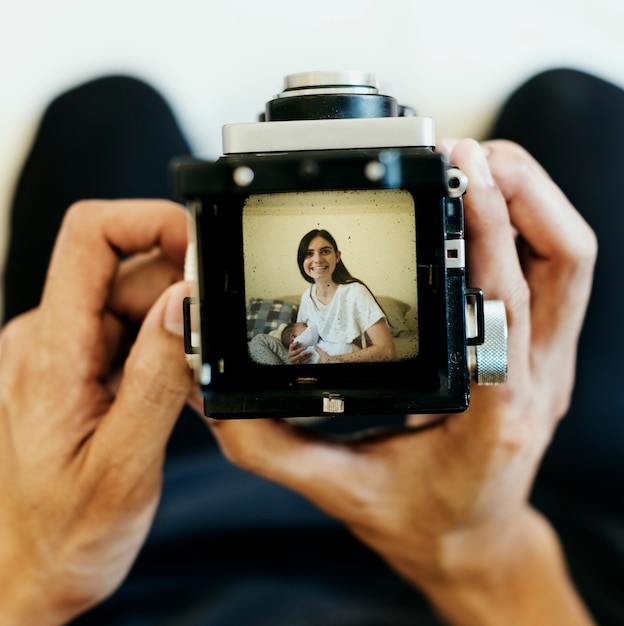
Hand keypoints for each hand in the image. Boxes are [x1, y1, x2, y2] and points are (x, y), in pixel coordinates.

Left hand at [0, 200, 200, 624]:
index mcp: (51, 355)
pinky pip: (127, 330)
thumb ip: (158, 377)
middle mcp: (47, 340)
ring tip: (183, 387)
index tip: (200, 243)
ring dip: (173, 328)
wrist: (29, 573)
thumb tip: (186, 301)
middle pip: (124, 270)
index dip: (149, 221)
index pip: (89, 239)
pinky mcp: (75, 366)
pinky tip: (168, 391)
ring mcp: (60, 351)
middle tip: (208, 348)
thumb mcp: (125, 464)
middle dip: (179, 294)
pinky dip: (161, 347)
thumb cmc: (65, 535)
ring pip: (132, 300)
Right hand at [206, 140, 596, 624]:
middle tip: (467, 152)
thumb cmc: (421, 520)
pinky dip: (527, 222)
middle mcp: (535, 379)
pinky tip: (485, 206)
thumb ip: (274, 448)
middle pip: (562, 259)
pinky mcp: (541, 347)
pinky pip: (554, 269)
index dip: (488, 232)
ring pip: (568, 255)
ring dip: (531, 198)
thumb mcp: (340, 491)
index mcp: (491, 417)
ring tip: (477, 163)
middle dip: (522, 191)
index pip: (504, 306)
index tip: (459, 173)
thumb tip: (221, 400)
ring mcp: (547, 359)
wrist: (470, 539)